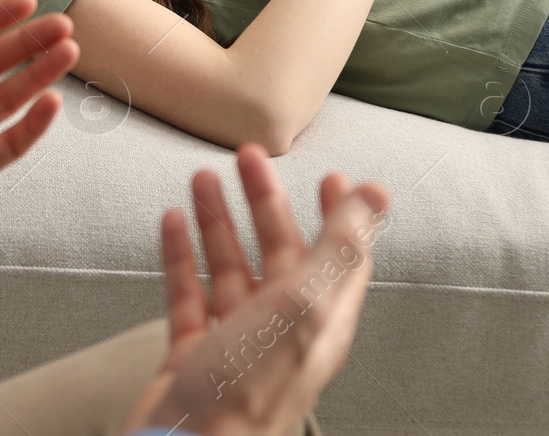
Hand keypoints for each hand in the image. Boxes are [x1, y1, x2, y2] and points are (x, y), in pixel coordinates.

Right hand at [124, 145, 389, 435]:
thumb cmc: (247, 389)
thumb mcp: (303, 306)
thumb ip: (338, 248)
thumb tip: (376, 194)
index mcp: (318, 319)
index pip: (339, 257)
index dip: (339, 215)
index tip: (330, 175)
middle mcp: (281, 329)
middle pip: (280, 254)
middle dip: (265, 203)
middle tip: (248, 159)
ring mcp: (235, 343)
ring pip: (230, 269)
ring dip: (218, 221)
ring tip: (201, 179)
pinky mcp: (193, 354)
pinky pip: (189, 294)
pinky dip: (181, 255)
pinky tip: (172, 224)